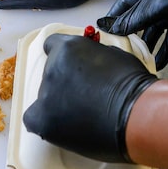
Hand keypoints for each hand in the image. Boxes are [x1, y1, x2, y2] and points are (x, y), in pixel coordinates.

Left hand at [23, 33, 155, 162]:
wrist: (134, 113)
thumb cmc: (131, 83)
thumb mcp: (112, 54)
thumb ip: (93, 56)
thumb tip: (90, 62)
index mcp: (68, 47)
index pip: (53, 45)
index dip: (63, 56)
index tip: (71, 65)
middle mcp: (53, 67)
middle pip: (50, 72)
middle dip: (64, 80)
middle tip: (83, 93)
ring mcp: (47, 94)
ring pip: (45, 95)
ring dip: (58, 101)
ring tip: (81, 113)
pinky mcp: (45, 120)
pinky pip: (33, 118)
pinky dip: (44, 120)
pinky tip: (61, 123)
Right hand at [98, 0, 167, 68]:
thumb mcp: (158, 4)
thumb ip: (135, 17)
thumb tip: (109, 26)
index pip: (123, 5)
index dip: (112, 19)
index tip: (101, 35)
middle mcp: (158, 0)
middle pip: (137, 21)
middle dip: (129, 36)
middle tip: (120, 55)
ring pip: (154, 32)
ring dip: (146, 46)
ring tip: (138, 62)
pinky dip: (164, 52)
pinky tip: (157, 63)